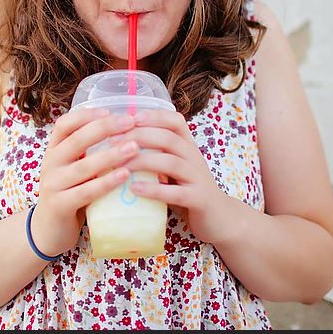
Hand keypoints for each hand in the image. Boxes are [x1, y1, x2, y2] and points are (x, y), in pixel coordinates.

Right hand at [30, 109, 140, 256]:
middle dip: (105, 128)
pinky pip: (85, 192)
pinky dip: (106, 182)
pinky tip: (125, 175)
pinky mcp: (59, 206)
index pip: (65, 124)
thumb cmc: (71, 193)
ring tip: (134, 147)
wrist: (49, 230)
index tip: (111, 111)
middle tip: (130, 123)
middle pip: (76, 140)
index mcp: (54, 150)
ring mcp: (52, 185)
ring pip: (83, 166)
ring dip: (111, 155)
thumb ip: (91, 152)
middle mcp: (50, 163)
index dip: (87, 115)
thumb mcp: (76, 168)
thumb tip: (129, 131)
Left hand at [125, 110, 232, 244]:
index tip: (129, 117)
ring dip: (143, 162)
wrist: (218, 217)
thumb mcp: (174, 167)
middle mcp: (195, 157)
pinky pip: (176, 193)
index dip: (153, 116)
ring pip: (171, 162)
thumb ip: (155, 154)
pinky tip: (134, 189)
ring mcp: (198, 178)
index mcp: (188, 146)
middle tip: (113, 141)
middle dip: (139, 137)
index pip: (175, 121)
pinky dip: (154, 190)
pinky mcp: (199, 199)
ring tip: (120, 166)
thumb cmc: (187, 188)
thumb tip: (117, 143)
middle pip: (168, 138)